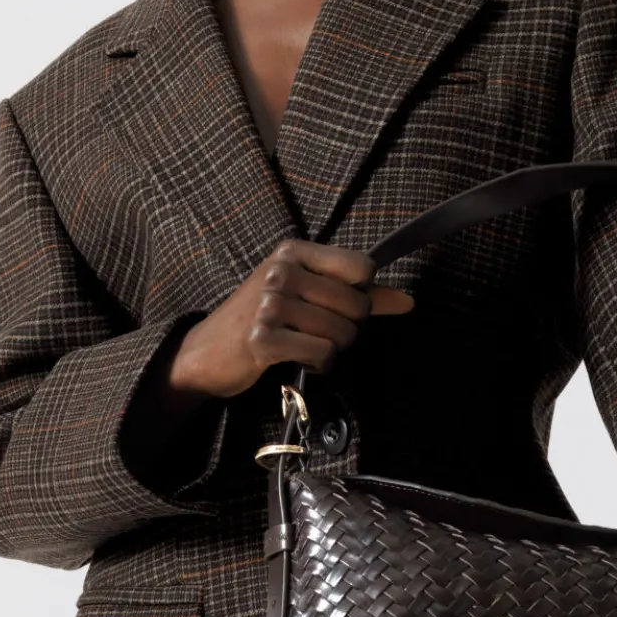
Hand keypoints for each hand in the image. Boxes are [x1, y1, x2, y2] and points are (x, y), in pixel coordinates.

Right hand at [172, 238, 414, 400]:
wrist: (208, 351)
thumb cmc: (263, 318)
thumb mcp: (307, 292)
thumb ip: (360, 292)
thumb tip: (408, 301)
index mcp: (293, 251)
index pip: (362, 267)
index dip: (361, 293)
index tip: (338, 304)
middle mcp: (281, 272)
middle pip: (357, 304)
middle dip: (348, 327)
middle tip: (319, 331)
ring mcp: (270, 305)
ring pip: (342, 333)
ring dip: (333, 348)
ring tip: (306, 344)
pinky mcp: (263, 339)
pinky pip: (322, 354)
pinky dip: (319, 364)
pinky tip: (299, 358)